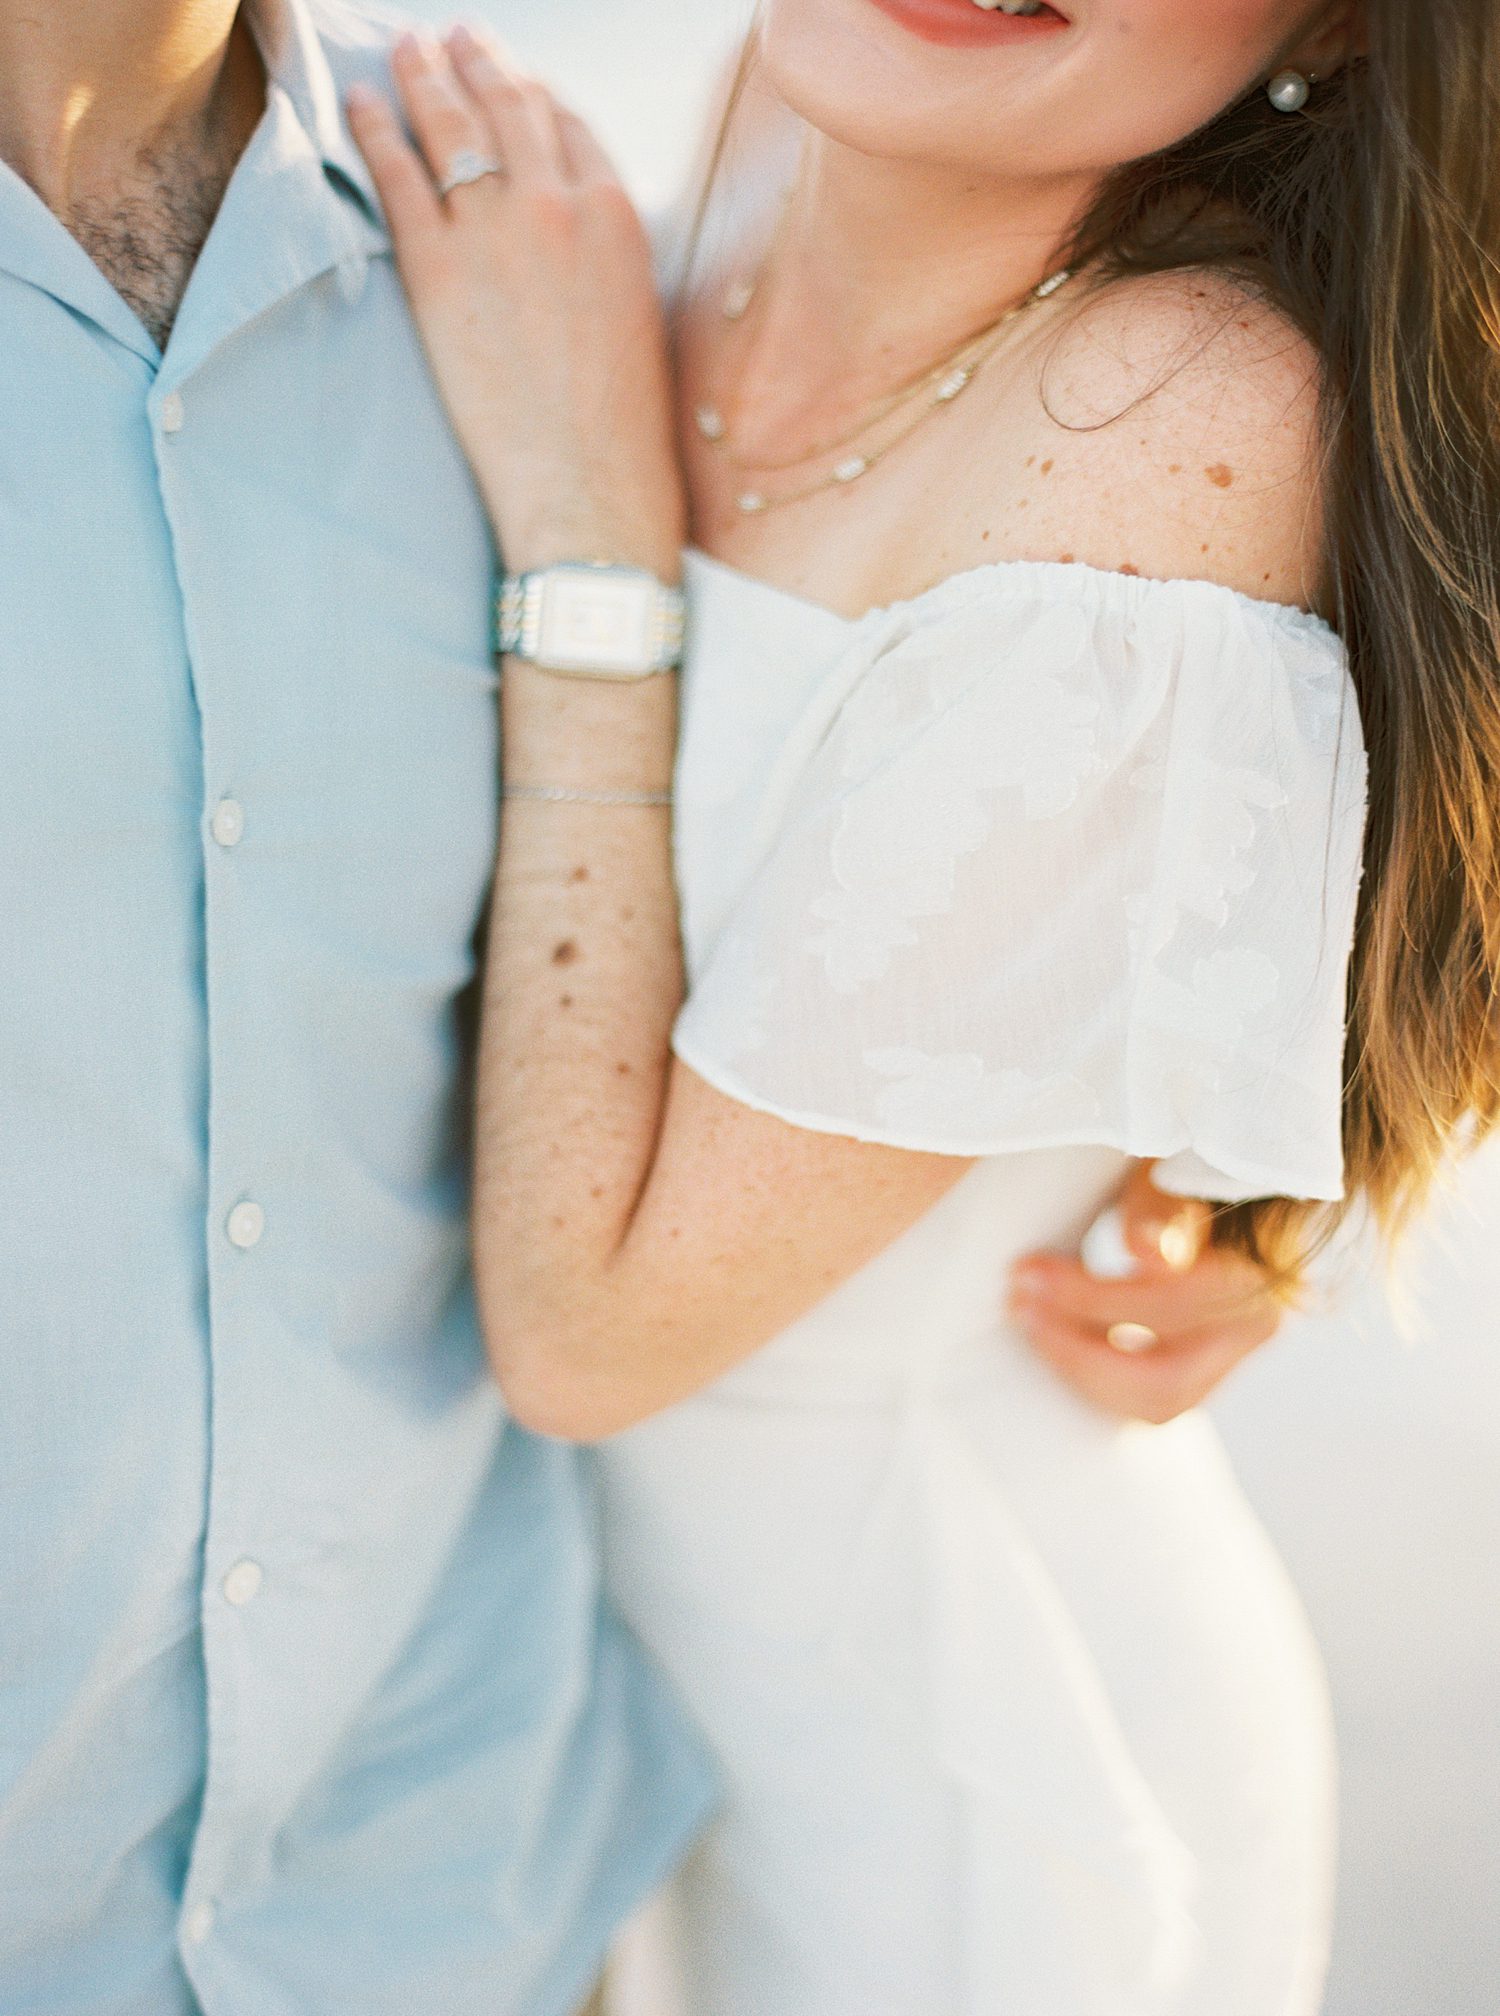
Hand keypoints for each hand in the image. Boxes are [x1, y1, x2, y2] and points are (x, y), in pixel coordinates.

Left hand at [347, 28, 683, 576]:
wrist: (590, 485)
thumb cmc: (621, 427)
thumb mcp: (639, 317)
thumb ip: (608, 257)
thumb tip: (580, 243)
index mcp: (617, 216)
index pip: (567, 123)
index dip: (532, 92)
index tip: (511, 77)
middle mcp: (558, 205)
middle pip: (507, 105)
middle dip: (476, 62)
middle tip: (451, 38)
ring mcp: (495, 232)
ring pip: (451, 125)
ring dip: (424, 75)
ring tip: (405, 47)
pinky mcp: (439, 269)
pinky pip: (398, 176)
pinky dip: (375, 129)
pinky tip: (360, 103)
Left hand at [1006, 1162, 1283, 1423]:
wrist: (1219, 1178)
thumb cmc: (1182, 1160)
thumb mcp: (1168, 1163)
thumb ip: (1161, 1206)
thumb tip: (1142, 1249)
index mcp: (1259, 1271)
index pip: (1168, 1308)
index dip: (1090, 1297)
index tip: (1027, 1270)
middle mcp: (1258, 1323)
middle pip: (1165, 1379)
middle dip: (1078, 1350)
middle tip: (1019, 1305)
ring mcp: (1235, 1353)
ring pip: (1157, 1401)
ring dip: (1080, 1368)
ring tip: (1027, 1318)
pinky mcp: (1206, 1366)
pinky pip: (1148, 1397)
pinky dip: (1095, 1374)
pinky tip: (1052, 1333)